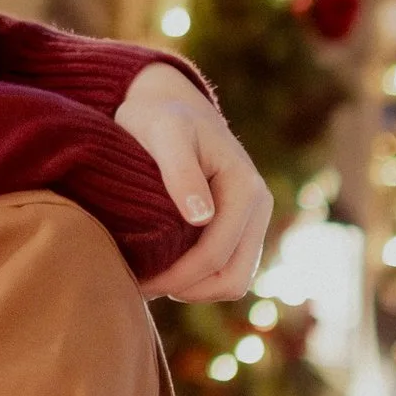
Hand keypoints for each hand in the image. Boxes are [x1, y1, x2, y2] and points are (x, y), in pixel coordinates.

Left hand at [119, 62, 272, 300]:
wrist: (171, 105)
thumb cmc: (161, 118)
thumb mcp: (165, 133)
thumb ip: (180, 171)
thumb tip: (201, 217)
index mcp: (246, 189)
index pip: (216, 255)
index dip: (178, 277)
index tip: (138, 281)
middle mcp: (258, 209)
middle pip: (233, 279)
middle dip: (188, 290)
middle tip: (141, 288)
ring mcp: (251, 220)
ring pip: (233, 279)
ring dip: (195, 290)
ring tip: (150, 282)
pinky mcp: (238, 226)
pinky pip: (226, 267)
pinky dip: (199, 279)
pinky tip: (163, 270)